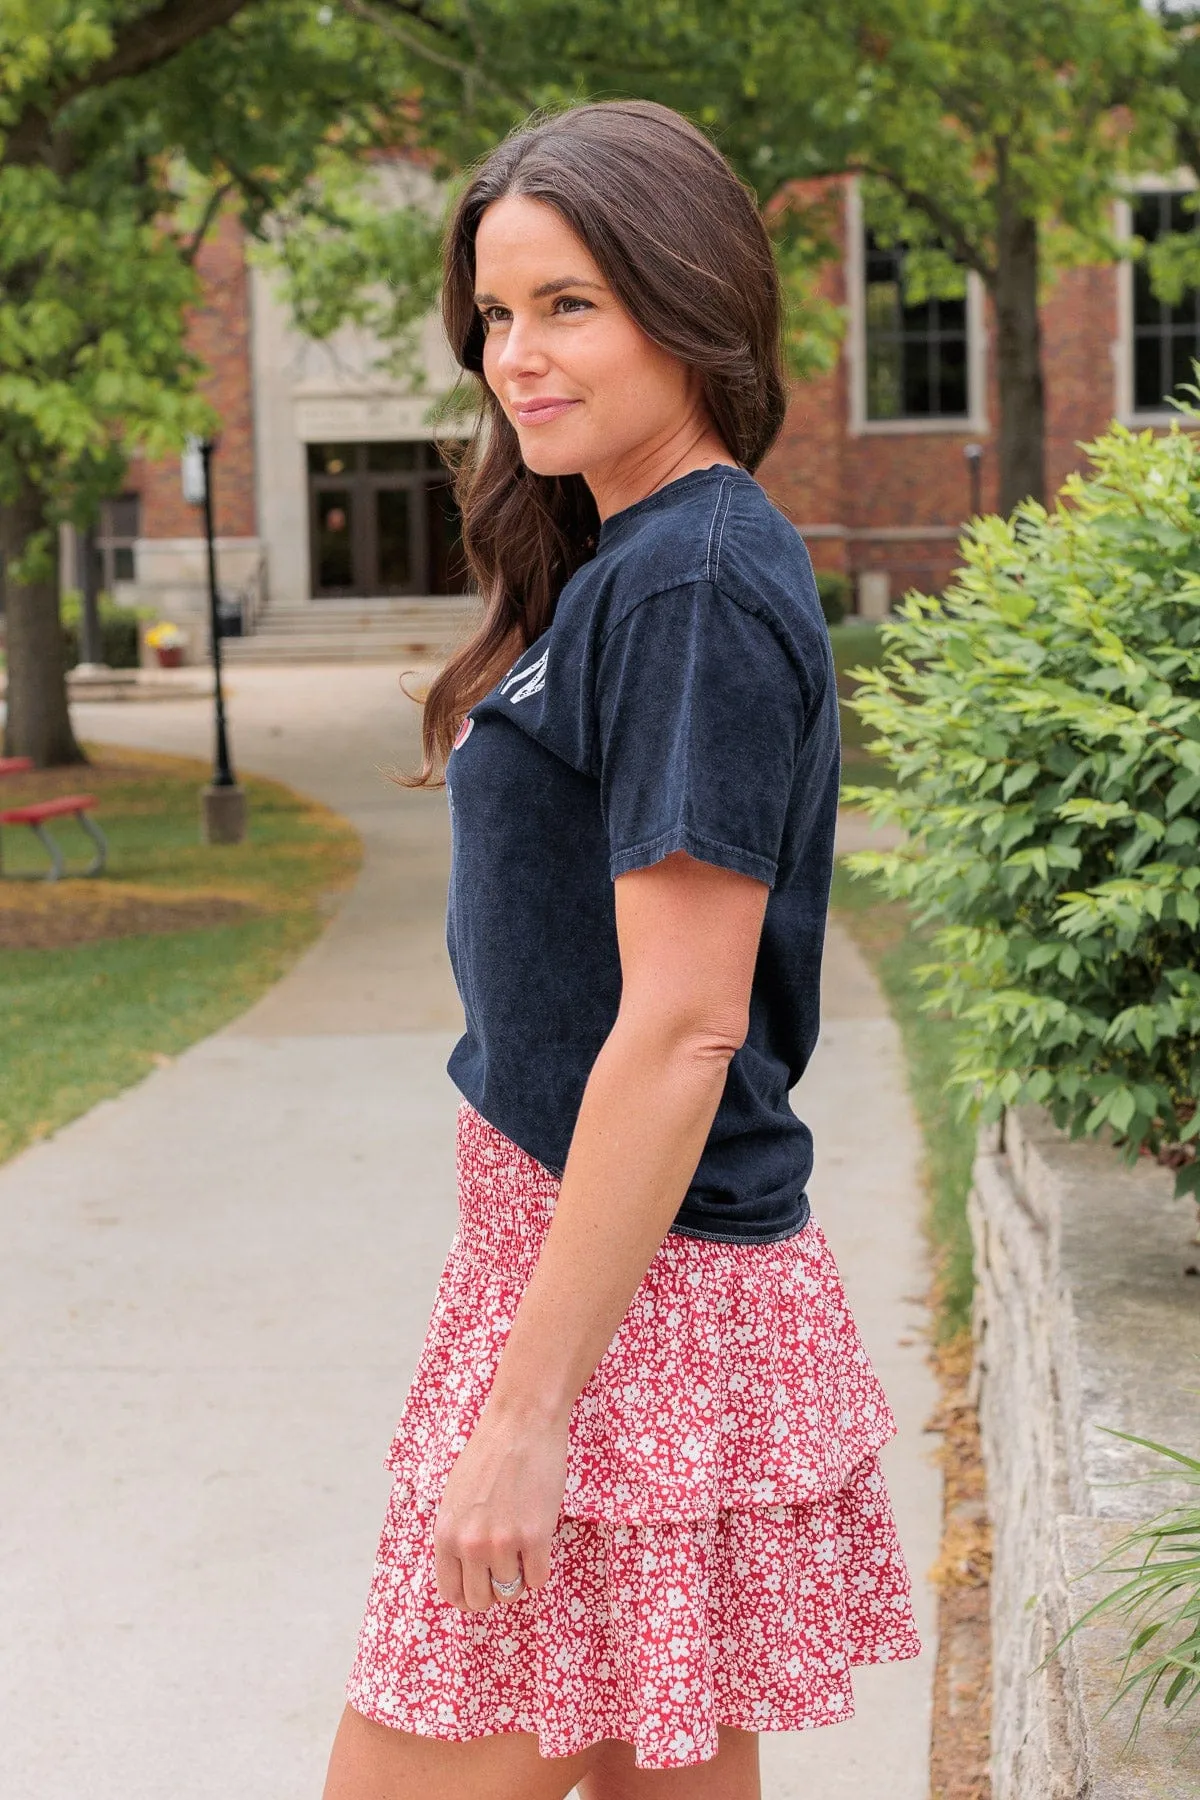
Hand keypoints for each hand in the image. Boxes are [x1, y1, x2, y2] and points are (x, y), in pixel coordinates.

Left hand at [432, 1401, 568, 1612]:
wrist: (521, 1423)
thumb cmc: (488, 1452)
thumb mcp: (454, 1497)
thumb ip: (456, 1535)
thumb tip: (465, 1571)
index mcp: (445, 1534)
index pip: (451, 1593)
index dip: (469, 1596)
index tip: (482, 1587)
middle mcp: (470, 1544)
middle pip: (482, 1600)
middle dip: (494, 1591)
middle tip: (506, 1570)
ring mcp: (503, 1542)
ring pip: (511, 1592)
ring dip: (519, 1577)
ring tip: (523, 1548)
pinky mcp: (535, 1537)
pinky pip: (538, 1579)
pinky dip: (540, 1569)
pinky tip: (539, 1545)